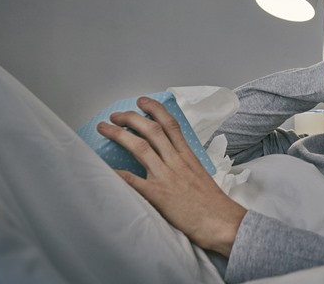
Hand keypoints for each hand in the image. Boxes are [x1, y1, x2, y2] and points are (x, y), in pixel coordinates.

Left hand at [97, 96, 246, 256]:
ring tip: (105, 128)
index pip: (171, 125)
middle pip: (152, 130)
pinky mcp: (157, 194)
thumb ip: (185, 164)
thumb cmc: (212, 202)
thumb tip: (170, 159)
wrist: (220, 221)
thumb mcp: (201, 174)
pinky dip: (116, 172)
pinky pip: (132, 180)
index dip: (155, 110)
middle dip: (131, 118)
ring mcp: (166, 176)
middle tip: (116, 115)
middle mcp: (176, 161)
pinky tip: (104, 167)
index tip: (143, 102)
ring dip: (119, 135)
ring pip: (140, 147)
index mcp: (188, 156)